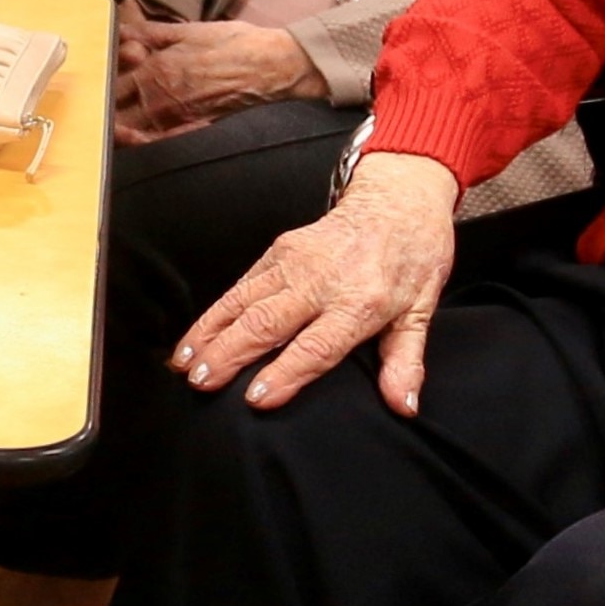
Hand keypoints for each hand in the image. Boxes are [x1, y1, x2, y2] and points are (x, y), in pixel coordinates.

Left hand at [113, 17, 319, 144]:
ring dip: (117, 129)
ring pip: (131, 131)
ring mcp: (175, 117)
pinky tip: (137, 139)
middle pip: (115, 110)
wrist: (275, 66)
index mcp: (155, 67)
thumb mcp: (188, 29)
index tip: (95, 81)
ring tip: (110, 125)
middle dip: (102, 109)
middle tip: (94, 107)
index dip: (100, 82)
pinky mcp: (193, 131)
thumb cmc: (236, 44)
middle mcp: (160, 96)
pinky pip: (158, 144)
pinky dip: (143, 143)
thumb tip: (121, 31)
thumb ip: (150, 33)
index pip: (111, 80)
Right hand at [170, 151, 458, 411]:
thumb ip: (406, 362)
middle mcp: (321, 281)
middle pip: (267, 322)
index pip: (318, 345)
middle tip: (201, 383)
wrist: (398, 197)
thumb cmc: (413, 258)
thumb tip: (404, 408)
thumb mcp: (422, 311)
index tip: (255, 398)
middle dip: (229, 354)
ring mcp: (294, 262)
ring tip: (183, 365)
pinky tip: (193, 339)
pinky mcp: (277, 250)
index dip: (285, 373)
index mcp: (361, 301)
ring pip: (242, 302)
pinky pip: (240, 286)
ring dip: (209, 334)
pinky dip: (212, 314)